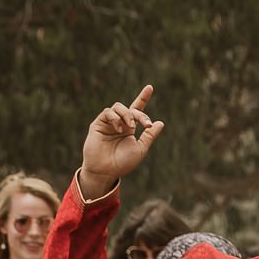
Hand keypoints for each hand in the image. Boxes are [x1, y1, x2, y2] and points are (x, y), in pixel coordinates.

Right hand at [79, 83, 164, 200]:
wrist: (106, 171)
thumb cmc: (122, 163)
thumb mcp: (140, 149)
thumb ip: (149, 136)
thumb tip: (160, 123)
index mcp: (130, 128)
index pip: (137, 109)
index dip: (143, 98)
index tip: (150, 87)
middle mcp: (119, 123)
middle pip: (130, 108)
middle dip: (140, 115)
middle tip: (146, 125)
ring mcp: (108, 123)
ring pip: (118, 107)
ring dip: (127, 114)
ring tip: (131, 127)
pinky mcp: (98, 124)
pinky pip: (108, 112)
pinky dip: (115, 118)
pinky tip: (119, 128)